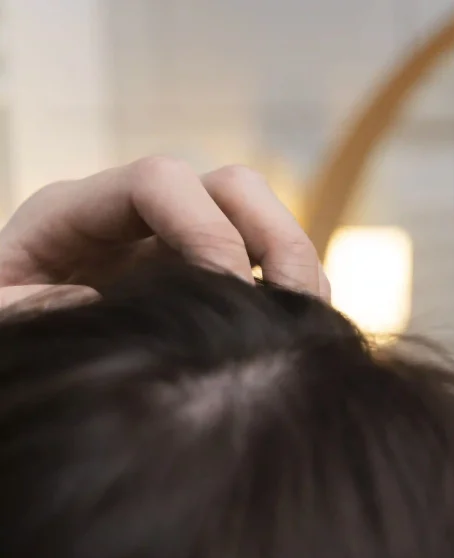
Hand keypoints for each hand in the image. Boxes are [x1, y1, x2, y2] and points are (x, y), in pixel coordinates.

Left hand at [0, 157, 328, 306]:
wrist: (25, 362)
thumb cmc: (1, 330)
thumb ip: (36, 309)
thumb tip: (102, 299)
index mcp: (76, 212)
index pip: (160, 181)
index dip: (206, 230)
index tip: (227, 295)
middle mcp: (138, 216)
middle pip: (232, 186)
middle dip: (275, 240)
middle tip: (291, 309)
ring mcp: (179, 242)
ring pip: (264, 221)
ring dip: (296, 267)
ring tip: (305, 328)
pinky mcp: (208, 274)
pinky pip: (269, 264)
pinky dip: (294, 292)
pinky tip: (297, 335)